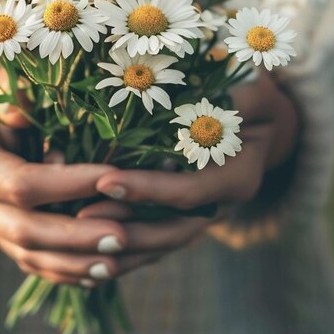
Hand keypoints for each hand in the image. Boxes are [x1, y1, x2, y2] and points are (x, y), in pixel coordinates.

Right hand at [0, 73, 149, 284]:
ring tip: (121, 258)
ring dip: (77, 262)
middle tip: (124, 235)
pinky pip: (36, 265)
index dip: (66, 183)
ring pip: (31, 257)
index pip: (21, 182)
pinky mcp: (4, 242)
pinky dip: (69, 271)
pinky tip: (104, 269)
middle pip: (25, 230)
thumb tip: (20, 114)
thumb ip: (9, 96)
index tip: (113, 177)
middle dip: (76, 235)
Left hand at [78, 73, 299, 274]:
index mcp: (237, 177)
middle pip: (172, 230)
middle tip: (80, 217)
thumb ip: (239, 98)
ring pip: (159, 240)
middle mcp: (220, 204)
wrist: (257, 122)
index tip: (106, 181)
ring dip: (119, 240)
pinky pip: (153, 236)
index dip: (148, 189)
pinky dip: (124, 241)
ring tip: (77, 227)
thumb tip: (218, 92)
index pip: (190, 193)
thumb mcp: (252, 93)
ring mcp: (201, 214)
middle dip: (125, 227)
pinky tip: (88, 236)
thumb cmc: (250, 98)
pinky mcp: (183, 214)